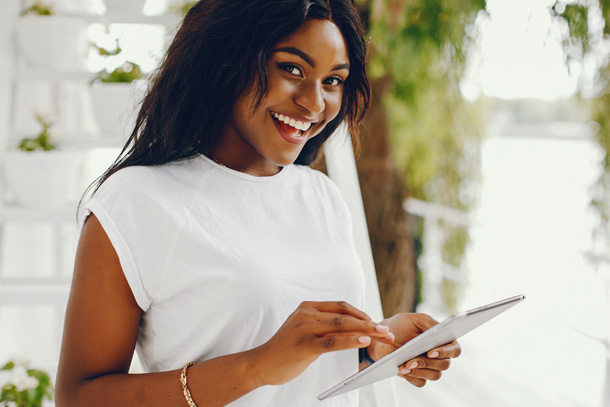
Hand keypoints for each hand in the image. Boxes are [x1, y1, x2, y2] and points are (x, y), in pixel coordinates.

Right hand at [251, 301, 394, 385]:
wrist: (261, 363)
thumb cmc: (286, 349)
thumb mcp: (305, 331)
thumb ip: (324, 326)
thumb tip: (352, 329)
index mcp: (308, 307)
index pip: (341, 306)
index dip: (361, 314)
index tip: (376, 323)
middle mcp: (307, 314)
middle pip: (345, 315)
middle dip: (369, 323)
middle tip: (386, 331)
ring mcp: (305, 328)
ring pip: (342, 326)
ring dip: (366, 331)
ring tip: (382, 336)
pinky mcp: (304, 344)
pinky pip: (332, 341)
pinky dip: (351, 341)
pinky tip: (364, 342)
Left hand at [367, 313, 460, 387]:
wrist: (382, 338)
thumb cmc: (401, 326)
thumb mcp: (413, 319)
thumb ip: (428, 322)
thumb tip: (438, 329)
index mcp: (442, 340)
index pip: (454, 349)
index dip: (446, 352)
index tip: (431, 352)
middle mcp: (439, 355)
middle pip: (444, 365)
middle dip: (427, 363)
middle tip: (411, 360)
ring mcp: (429, 367)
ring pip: (434, 375)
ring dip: (419, 371)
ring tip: (404, 365)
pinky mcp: (418, 375)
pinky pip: (421, 382)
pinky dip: (412, 377)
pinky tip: (402, 370)